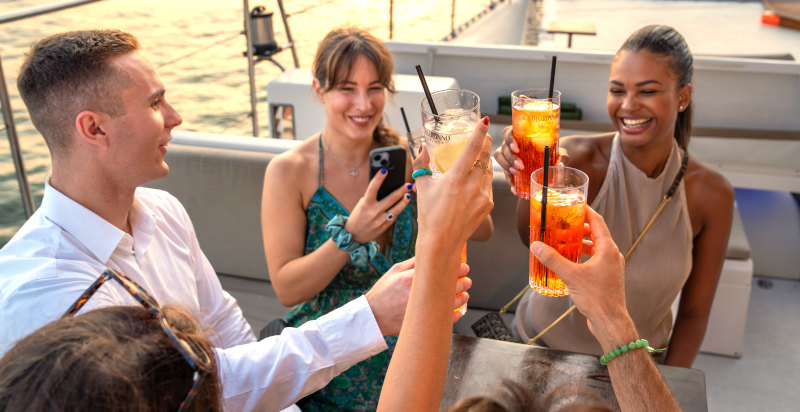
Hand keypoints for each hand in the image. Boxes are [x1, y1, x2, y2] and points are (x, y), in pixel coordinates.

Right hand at [346, 170, 413, 243]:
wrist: (353, 236)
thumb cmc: (358, 216)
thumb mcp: (361, 205)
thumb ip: (372, 197)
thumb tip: (386, 188)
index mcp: (365, 204)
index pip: (372, 188)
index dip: (378, 178)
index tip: (384, 170)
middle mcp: (373, 212)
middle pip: (390, 199)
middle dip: (400, 191)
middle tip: (408, 184)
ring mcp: (380, 221)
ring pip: (396, 209)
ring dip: (404, 202)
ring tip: (408, 195)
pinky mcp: (384, 227)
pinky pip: (394, 216)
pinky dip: (398, 210)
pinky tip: (402, 204)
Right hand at [365, 258, 471, 334]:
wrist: (374, 316)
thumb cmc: (384, 291)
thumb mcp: (395, 271)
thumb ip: (413, 263)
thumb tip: (433, 253)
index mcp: (411, 278)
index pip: (441, 270)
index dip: (457, 268)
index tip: (464, 267)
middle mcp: (418, 294)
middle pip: (450, 287)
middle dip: (463, 282)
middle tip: (467, 280)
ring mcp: (421, 310)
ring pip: (452, 304)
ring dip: (462, 298)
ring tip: (465, 294)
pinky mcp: (423, 323)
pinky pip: (446, 320)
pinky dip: (456, 315)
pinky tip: (459, 310)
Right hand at [414, 117, 493, 248]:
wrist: (441, 242)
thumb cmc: (429, 215)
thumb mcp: (422, 187)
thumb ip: (421, 164)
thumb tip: (422, 147)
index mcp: (456, 178)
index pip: (473, 148)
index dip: (480, 132)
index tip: (484, 121)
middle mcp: (472, 186)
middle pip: (485, 156)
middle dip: (486, 143)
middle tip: (484, 135)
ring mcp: (482, 196)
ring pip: (488, 171)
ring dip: (484, 162)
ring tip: (477, 158)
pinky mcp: (488, 205)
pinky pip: (488, 185)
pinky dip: (483, 179)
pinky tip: (475, 181)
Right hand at [493, 126, 569, 179]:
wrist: (551, 161)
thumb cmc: (553, 152)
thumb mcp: (559, 152)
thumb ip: (561, 156)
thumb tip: (560, 164)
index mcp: (520, 136)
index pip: (508, 132)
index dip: (509, 139)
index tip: (517, 148)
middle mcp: (511, 145)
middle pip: (503, 147)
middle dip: (510, 157)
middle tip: (520, 165)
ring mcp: (508, 156)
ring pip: (499, 158)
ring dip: (506, 166)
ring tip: (516, 173)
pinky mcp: (509, 168)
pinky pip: (505, 174)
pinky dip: (509, 181)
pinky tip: (514, 188)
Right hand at [530, 206, 626, 331]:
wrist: (610, 321)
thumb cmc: (596, 298)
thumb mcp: (571, 275)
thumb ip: (553, 259)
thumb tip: (536, 246)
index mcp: (607, 249)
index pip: (597, 221)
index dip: (585, 211)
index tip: (574, 204)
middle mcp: (611, 255)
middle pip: (596, 233)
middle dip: (579, 227)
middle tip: (563, 223)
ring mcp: (611, 267)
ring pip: (595, 248)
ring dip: (580, 243)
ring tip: (563, 241)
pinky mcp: (607, 277)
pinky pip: (594, 260)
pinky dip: (583, 256)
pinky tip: (569, 261)